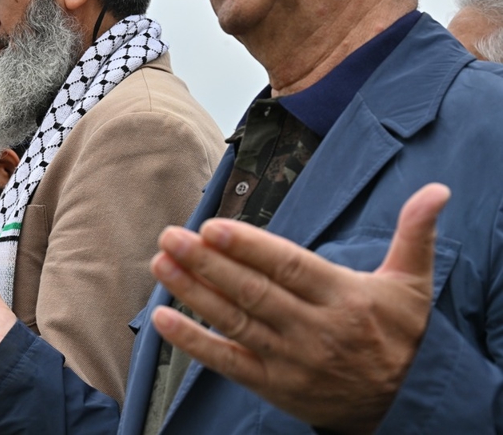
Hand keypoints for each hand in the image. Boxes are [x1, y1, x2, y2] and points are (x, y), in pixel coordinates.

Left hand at [151, 183, 449, 434]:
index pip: (289, 267)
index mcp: (344, 298)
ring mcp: (291, 361)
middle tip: (171, 235)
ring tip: (161, 263)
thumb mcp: (413, 285)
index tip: (213, 226)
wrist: (407, 406)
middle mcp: (315, 330)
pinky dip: (193, 342)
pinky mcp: (274, 387)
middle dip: (208, 263)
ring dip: (193, 293)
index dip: (249, 247)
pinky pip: (227, 362)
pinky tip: (162, 318)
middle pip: (253, 292)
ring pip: (234, 322)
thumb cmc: (402, 336)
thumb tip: (436, 190)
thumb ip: (415, 235)